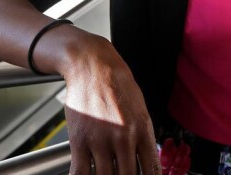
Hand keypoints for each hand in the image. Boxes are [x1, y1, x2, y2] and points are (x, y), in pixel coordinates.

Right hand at [61, 35, 160, 174]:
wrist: (93, 66)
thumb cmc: (117, 85)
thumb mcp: (140, 110)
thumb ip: (143, 138)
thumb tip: (147, 164)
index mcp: (142, 130)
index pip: (151, 169)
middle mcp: (123, 137)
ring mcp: (100, 140)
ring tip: (107, 174)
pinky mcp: (79, 141)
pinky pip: (80, 172)